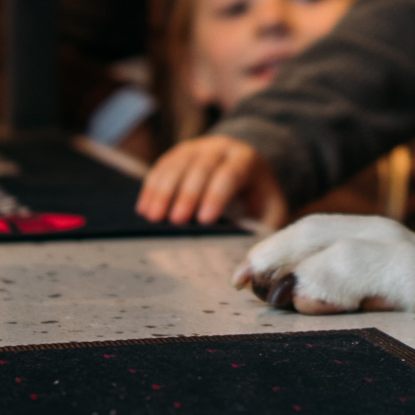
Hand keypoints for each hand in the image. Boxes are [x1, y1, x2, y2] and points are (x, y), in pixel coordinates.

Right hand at [135, 134, 286, 228]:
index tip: (204, 220)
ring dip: (163, 190)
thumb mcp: (271, 210)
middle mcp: (221, 148)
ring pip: (178, 163)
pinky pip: (163, 165)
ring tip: (152, 217)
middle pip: (202, 167)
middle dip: (187, 194)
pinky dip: (152, 185)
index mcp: (247, 160)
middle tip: (175, 221)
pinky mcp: (180, 153)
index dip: (217, 195)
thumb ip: (262, 232)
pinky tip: (143, 207)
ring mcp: (198, 147)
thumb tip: (246, 267)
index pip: (231, 174)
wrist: (247, 168)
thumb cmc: (258, 197)